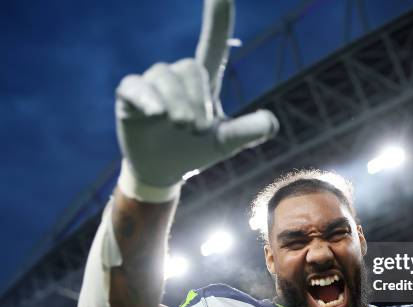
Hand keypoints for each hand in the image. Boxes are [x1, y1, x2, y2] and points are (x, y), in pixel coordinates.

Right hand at [115, 0, 277, 196]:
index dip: (216, 18)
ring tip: (181, 126)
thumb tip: (271, 124)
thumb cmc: (196, 151)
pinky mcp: (130, 97)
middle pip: (189, 67)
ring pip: (164, 75)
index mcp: (203, 82)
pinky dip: (148, 98)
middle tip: (196, 129)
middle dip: (196, 99)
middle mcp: (177, 77)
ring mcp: (152, 85)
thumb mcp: (225, 143)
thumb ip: (247, 132)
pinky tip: (157, 113)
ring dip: (177, 103)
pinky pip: (135, 86)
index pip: (212, 44)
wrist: (164, 171)